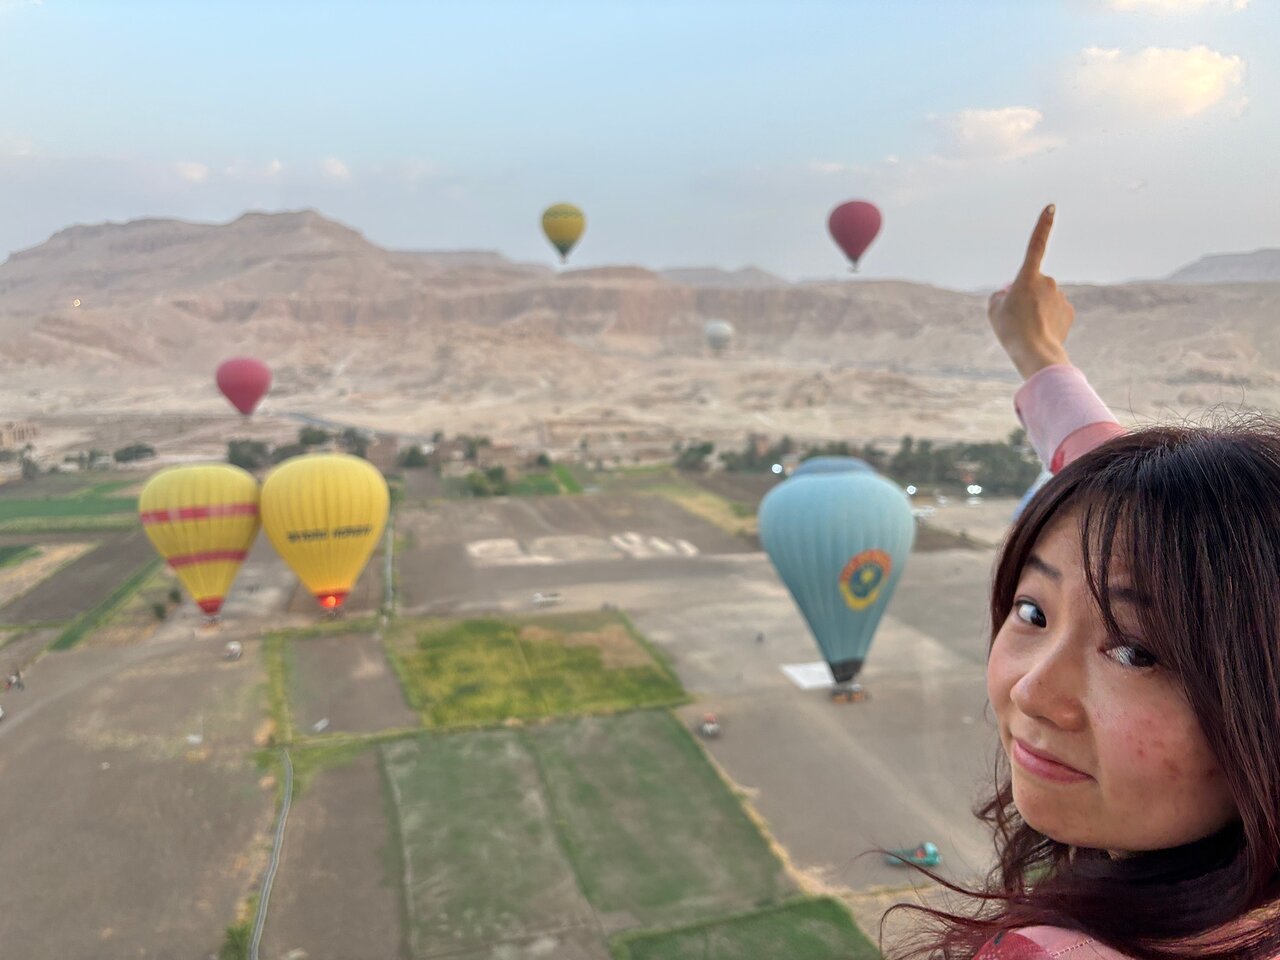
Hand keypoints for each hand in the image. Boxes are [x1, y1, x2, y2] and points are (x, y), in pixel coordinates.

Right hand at [988, 204, 1073, 379]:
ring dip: (1035, 310)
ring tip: (1027, 329)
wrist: (1036, 353)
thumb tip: (1010, 291)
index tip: (1051, 207)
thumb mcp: (994, 310)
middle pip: (1032, 284)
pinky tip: (1040, 333)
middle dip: (1024, 296)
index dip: (1042, 225)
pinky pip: (1053, 312)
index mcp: (1028, 276)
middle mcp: (1048, 281)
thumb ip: (1000, 294)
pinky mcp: (1068, 312)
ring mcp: (1060, 296)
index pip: (1036, 244)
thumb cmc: (1011, 330)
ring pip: (1044, 299)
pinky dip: (1046, 320)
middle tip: (1015, 318)